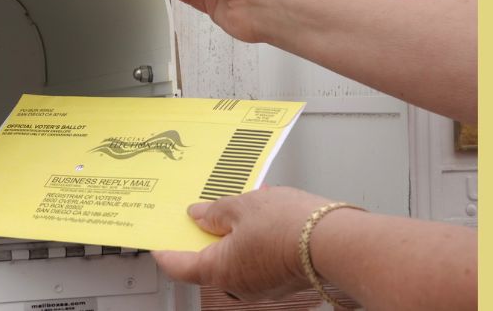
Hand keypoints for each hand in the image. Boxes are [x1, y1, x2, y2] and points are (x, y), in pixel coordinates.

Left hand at [153, 186, 336, 300]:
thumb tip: (199, 215)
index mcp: (218, 270)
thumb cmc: (290, 226)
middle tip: (204, 211)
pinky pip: (259, 259)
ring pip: (237, 258)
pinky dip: (255, 239)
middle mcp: (237, 285)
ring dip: (235, 233)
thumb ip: (215, 211)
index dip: (165, 250)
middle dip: (207, 234)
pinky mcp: (281, 280)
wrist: (336, 241)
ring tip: (243, 205)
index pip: (178, 266)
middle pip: (209, 260)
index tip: (156, 240)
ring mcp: (261, 286)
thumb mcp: (242, 206)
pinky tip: (266, 216)